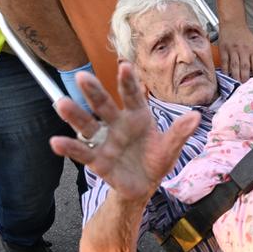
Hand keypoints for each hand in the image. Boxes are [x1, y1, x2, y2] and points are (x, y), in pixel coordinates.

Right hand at [49, 62, 199, 201]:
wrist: (143, 185)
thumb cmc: (155, 160)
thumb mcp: (170, 148)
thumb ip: (179, 132)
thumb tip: (196, 116)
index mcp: (137, 116)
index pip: (132, 95)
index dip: (128, 82)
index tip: (125, 66)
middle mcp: (117, 123)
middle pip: (103, 105)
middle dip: (93, 91)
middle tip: (82, 77)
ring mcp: (104, 140)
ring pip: (87, 124)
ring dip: (74, 115)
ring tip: (61, 103)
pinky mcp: (96, 159)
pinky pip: (81, 151)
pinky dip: (68, 147)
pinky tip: (56, 142)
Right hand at [218, 22, 252, 81]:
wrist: (233, 24)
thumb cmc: (246, 36)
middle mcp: (243, 50)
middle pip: (245, 67)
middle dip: (245, 78)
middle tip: (245, 87)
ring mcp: (233, 50)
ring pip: (234, 66)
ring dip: (236, 76)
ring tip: (237, 84)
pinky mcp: (223, 50)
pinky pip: (224, 62)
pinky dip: (225, 70)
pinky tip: (227, 76)